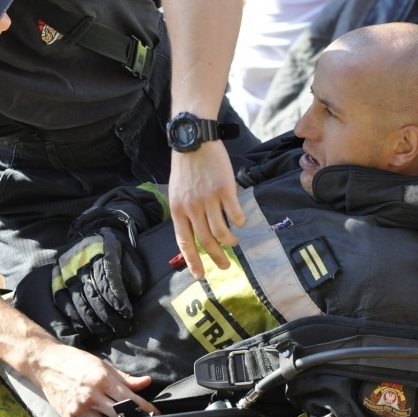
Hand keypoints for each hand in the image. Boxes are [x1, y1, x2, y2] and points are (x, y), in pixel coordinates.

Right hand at [31, 343, 158, 416]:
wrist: (47, 364)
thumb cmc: (77, 362)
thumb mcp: (104, 365)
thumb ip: (126, 378)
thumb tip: (146, 382)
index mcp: (102, 380)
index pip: (129, 399)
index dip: (144, 408)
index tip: (155, 414)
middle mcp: (91, 396)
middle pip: (119, 415)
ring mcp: (79, 409)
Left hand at [169, 142, 243, 278]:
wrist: (194, 141)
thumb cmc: (186, 168)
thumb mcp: (177, 193)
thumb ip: (185, 213)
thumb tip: (195, 233)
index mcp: (178, 210)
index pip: (185, 243)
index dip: (193, 261)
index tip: (201, 275)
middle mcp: (192, 208)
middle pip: (205, 241)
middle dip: (217, 257)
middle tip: (226, 266)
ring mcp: (209, 199)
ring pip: (221, 231)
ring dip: (230, 241)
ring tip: (235, 243)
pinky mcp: (224, 189)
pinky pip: (235, 213)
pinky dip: (239, 221)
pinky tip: (240, 222)